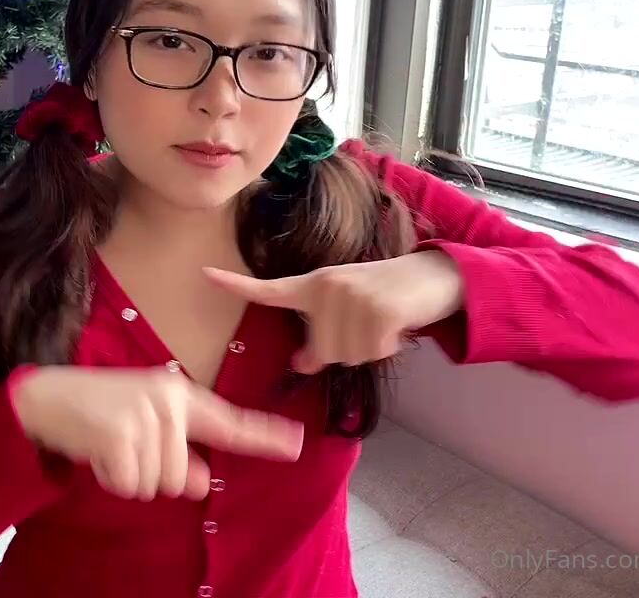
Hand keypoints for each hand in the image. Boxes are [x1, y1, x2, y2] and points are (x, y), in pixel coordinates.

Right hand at [11, 365, 303, 500]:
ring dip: (133, 478)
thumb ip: (180, 449)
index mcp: (178, 393)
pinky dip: (114, 480)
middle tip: (126, 448)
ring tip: (111, 447)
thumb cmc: (98, 410)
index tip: (296, 444)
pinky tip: (99, 455)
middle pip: (185, 476)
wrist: (45, 397)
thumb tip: (201, 479)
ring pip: (159, 484)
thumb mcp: (144, 421)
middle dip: (155, 475)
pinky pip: (132, 485)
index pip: (227, 421)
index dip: (263, 436)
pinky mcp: (119, 435)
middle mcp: (167, 402)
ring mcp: (144, 417)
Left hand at [203, 251, 463, 372]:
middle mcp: (327, 287)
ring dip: (369, 349)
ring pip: (346, 356)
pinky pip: (372, 353)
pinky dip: (388, 347)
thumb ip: (320, 336)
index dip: (237, 285)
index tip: (204, 274)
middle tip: (368, 325)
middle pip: (321, 352)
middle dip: (346, 349)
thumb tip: (300, 364)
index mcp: (314, 285)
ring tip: (384, 322)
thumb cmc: (386, 295)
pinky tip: (397, 325)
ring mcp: (352, 297)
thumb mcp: (347, 311)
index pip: (270, 289)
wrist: (434, 275)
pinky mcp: (378, 310)